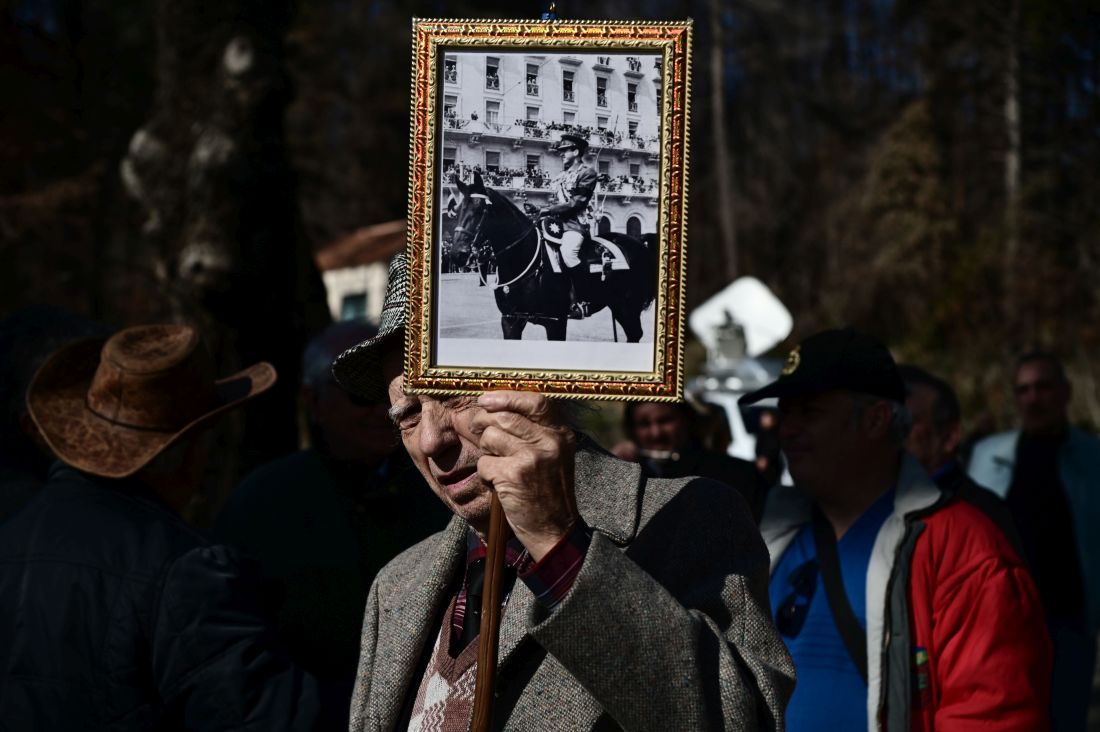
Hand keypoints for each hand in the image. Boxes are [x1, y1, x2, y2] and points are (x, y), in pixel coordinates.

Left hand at [459, 391, 578, 559]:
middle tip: (481, 434)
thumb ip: (533, 431)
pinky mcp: (514, 475)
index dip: (506, 397)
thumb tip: (494, 406)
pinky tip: (501, 485)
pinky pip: (484, 463)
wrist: (555, 531)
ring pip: (490, 437)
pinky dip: (486, 475)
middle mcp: (550, 442)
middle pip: (503, 416)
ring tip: (500, 467)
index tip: (486, 399)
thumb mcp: (554, 456)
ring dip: (487, 453)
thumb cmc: (548, 492)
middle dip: (483, 424)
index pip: (535, 401)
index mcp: (561, 434)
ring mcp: (532, 458)